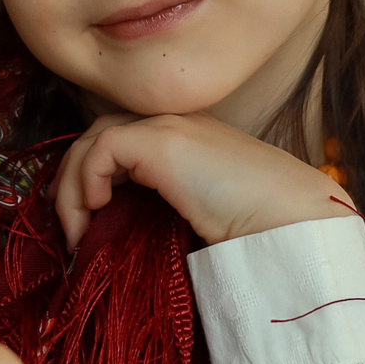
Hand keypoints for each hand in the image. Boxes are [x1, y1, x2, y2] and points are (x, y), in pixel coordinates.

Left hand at [54, 111, 357, 251]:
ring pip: (92, 138)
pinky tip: (96, 212)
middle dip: (73, 180)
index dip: (93, 179)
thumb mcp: (201, 217)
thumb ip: (168, 212)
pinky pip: (101, 149)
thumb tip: (120, 240)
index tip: (87, 228)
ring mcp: (169, 125)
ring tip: (78, 232)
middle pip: (99, 136)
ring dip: (72, 185)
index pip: (120, 144)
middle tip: (73, 230)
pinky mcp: (162, 139)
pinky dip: (86, 179)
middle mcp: (175, 123)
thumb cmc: (258, 231)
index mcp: (187, 140)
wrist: (292, 220)